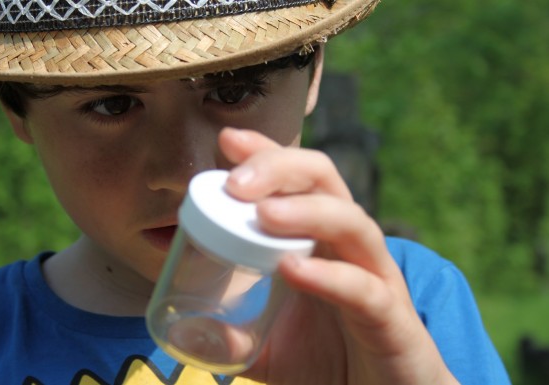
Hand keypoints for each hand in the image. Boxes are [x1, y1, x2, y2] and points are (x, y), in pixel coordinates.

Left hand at [218, 128, 458, 384]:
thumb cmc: (332, 367)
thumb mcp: (270, 351)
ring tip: (262, 212)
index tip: (228, 142)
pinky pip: (365, 289)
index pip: (297, 182)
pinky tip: (293, 269)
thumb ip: (230, 338)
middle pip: (325, 183)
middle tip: (236, 180)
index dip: (266, 155)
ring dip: (306, 211)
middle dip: (280, 168)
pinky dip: (330, 275)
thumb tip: (183, 333)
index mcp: (320, 244)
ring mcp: (376, 281)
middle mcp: (349, 250)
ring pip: (352, 223)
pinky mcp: (392, 321)